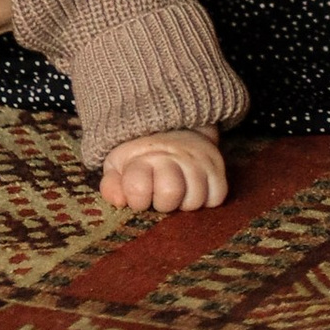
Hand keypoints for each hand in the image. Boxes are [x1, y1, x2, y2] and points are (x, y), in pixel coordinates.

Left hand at [97, 128, 227, 213]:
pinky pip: (217, 196)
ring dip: (186, 203)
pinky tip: (194, 190)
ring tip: (178, 192)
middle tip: (160, 194)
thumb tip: (117, 200)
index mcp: (143, 156)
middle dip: (164, 202)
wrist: (172, 126)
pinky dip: (207, 199)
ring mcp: (196, 159)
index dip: (136, 199)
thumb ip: (112, 185)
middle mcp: (171, 154)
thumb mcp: (118, 165)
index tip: (138, 195)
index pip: (137, 187)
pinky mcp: (217, 165)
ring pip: (196, 199)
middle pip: (171, 191)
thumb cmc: (141, 156)